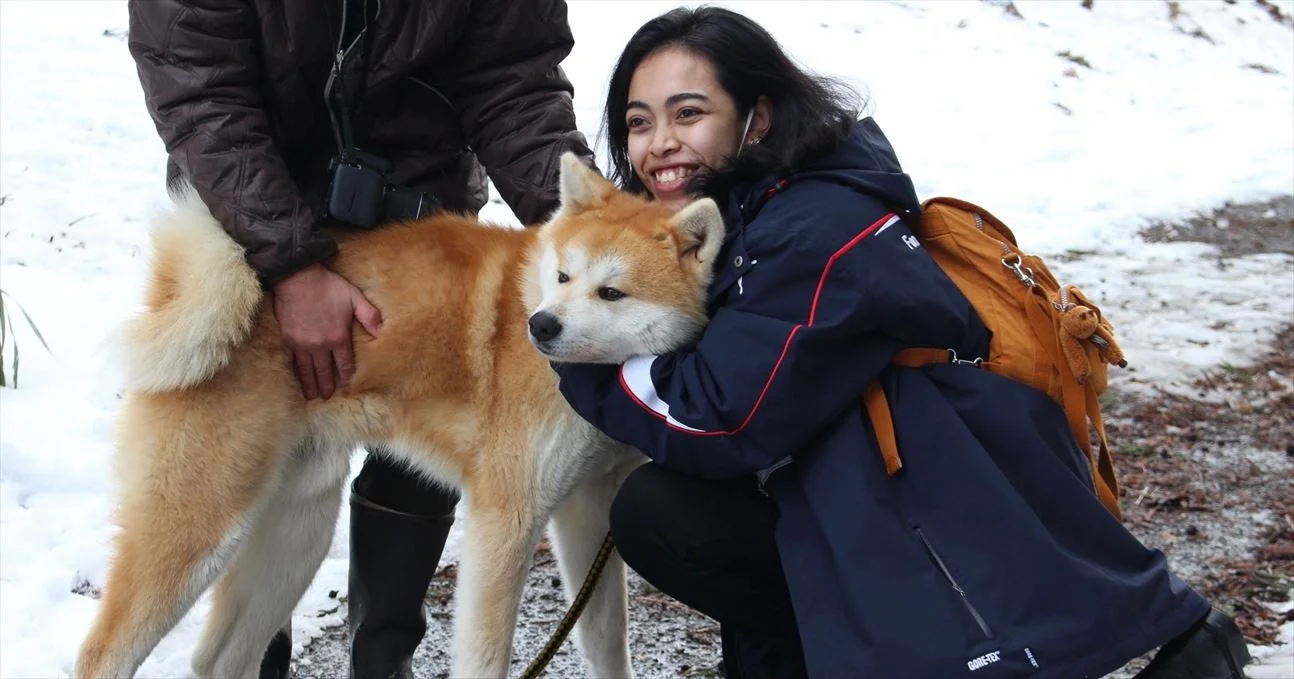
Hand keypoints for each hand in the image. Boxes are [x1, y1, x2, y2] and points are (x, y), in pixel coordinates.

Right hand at [271, 263, 382, 399]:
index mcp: (338, 337)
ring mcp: (302, 344)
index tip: (349, 390)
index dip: (347, 379)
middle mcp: (320, 345)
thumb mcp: (354, 297)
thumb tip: (381, 333)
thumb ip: (369, 315)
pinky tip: (295, 379)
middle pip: (325, 372)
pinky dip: (295, 372)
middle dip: (328, 386)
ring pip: (307, 370)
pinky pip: (292, 361)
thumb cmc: (328, 286)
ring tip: (312, 396)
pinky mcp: (288, 339)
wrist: (297, 278)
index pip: (345, 365)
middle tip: (328, 397)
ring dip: (310, 384)